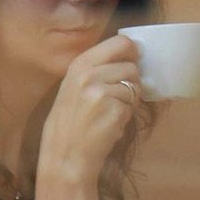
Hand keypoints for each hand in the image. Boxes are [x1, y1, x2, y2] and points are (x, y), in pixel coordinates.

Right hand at [38, 34, 141, 182]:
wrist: (64, 156)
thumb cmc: (69, 124)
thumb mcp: (73, 87)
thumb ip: (96, 70)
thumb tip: (130, 57)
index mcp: (79, 65)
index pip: (120, 42)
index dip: (132, 52)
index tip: (133, 60)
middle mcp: (90, 75)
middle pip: (131, 68)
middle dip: (130, 83)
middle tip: (116, 99)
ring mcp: (103, 93)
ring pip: (135, 88)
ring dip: (128, 102)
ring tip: (108, 114)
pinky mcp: (115, 111)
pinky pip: (133, 108)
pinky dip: (125, 118)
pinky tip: (108, 126)